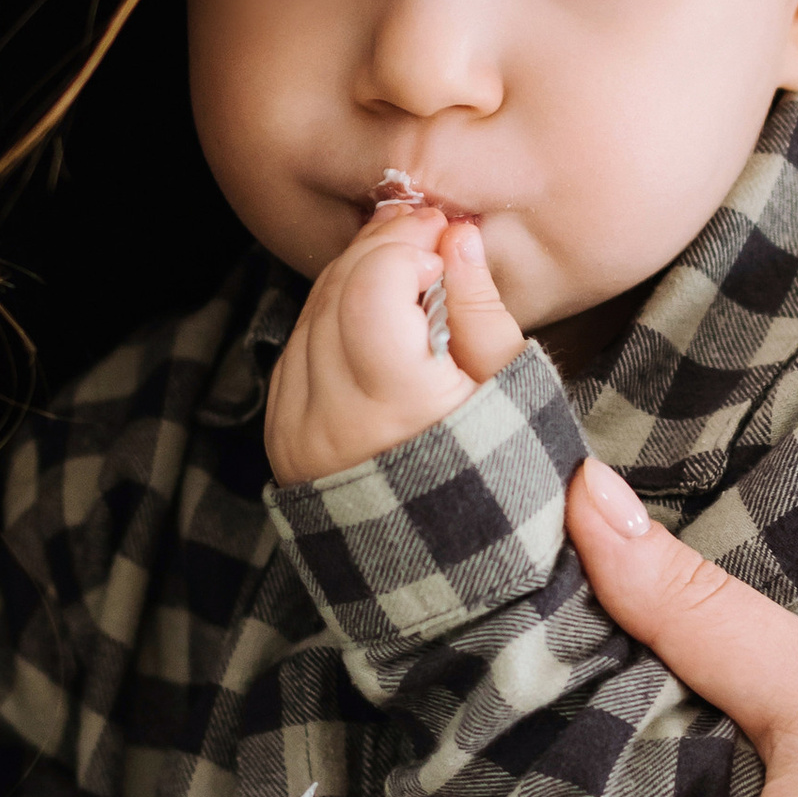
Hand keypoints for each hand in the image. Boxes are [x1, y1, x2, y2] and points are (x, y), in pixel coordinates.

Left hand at [263, 199, 524, 483]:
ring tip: (404, 271)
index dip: (402, 246)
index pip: (370, 288)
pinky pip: (295, 351)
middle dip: (379, 248)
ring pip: (309, 313)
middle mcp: (332, 419)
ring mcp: (298, 432)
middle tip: (424, 235)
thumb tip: (456, 235)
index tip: (441, 240)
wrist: (451, 562)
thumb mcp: (514, 388)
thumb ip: (480, 306)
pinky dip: (331, 319)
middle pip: (335, 291)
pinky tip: (371, 317)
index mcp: (397, 406)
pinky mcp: (282, 439)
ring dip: (353, 277)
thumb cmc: (501, 474)